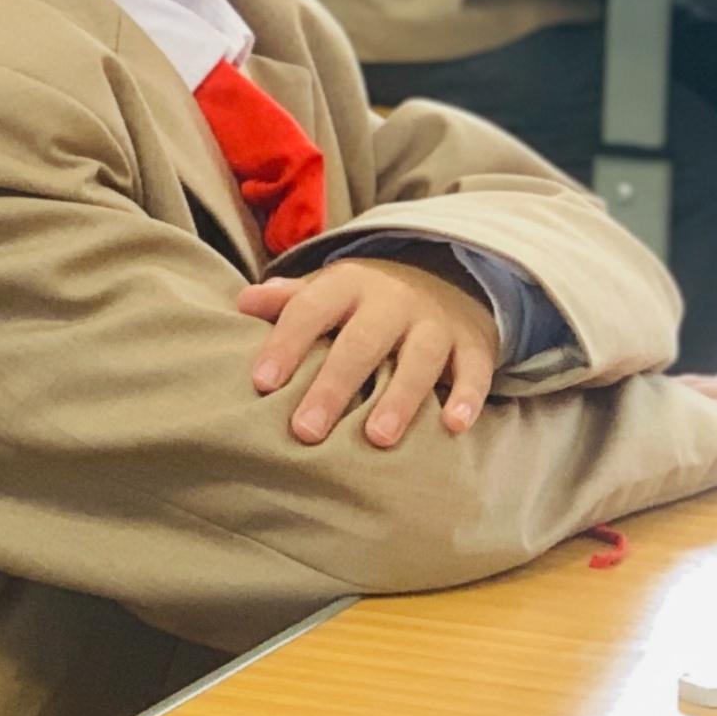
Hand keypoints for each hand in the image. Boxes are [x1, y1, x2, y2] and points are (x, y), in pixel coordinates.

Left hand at [235, 256, 498, 447]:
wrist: (448, 276)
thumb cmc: (366, 302)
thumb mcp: (328, 291)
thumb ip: (289, 301)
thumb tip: (242, 303)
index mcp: (347, 285)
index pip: (310, 310)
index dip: (286, 344)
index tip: (262, 383)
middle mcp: (392, 300)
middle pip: (362, 341)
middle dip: (334, 385)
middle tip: (306, 430)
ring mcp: (435, 321)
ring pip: (419, 357)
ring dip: (400, 397)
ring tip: (378, 438)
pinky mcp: (473, 343)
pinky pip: (473, 369)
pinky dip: (468, 396)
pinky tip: (453, 426)